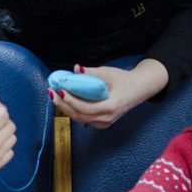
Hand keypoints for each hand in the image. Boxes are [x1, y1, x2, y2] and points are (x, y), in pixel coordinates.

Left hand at [50, 59, 167, 128]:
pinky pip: (84, 119)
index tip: (61, 91)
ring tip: (55, 96)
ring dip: (66, 108)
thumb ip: (92, 72)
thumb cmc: (125, 80)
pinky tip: (65, 101)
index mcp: (111, 107)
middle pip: (80, 116)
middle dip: (63, 105)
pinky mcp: (102, 122)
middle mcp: (107, 118)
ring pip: (80, 119)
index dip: (71, 101)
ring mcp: (105, 122)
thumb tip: (76, 68)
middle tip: (52, 93)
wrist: (139, 89)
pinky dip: (73, 111)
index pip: (86, 109)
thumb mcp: (109, 73)